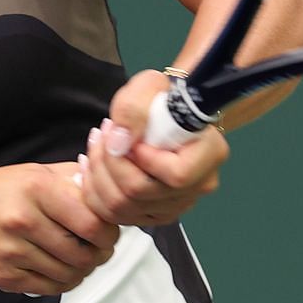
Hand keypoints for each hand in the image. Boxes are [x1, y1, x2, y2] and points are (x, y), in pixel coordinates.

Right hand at [0, 163, 120, 295]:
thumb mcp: (32, 172)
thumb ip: (71, 178)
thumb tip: (108, 187)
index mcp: (36, 188)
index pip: (92, 222)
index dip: (109, 233)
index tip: (109, 233)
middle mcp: (22, 219)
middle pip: (82, 253)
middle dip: (99, 255)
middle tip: (98, 251)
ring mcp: (10, 251)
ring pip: (68, 274)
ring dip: (81, 271)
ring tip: (80, 261)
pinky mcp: (2, 276)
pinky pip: (48, 288)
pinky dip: (62, 283)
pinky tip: (61, 271)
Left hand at [76, 69, 227, 225]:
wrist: (163, 112)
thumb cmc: (161, 97)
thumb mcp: (149, 85)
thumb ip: (133, 108)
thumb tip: (119, 142)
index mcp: (209, 154)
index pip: (177, 175)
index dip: (145, 159)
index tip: (132, 137)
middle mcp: (197, 186)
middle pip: (141, 194)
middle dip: (109, 163)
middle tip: (102, 134)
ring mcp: (175, 205)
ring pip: (122, 209)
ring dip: (97, 176)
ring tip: (96, 146)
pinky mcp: (152, 214)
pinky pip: (114, 216)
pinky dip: (94, 192)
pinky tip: (92, 167)